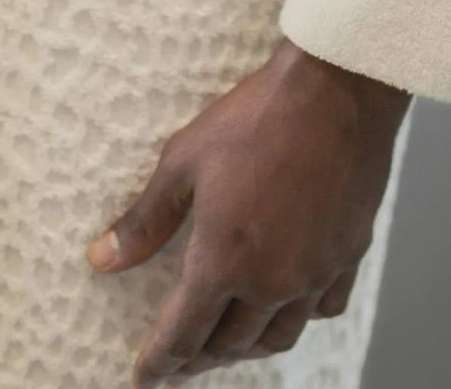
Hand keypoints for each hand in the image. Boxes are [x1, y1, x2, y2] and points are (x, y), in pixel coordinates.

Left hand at [86, 37, 409, 383]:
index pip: (183, 335)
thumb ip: (145, 220)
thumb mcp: (184, 161)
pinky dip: (297, 317)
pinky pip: (322, 309)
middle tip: (180, 359)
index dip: (160, 362)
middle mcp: (272, 281)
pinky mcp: (348, 256)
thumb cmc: (255, 118)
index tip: (145, 379)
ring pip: (277, 337)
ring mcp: (315, 273)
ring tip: (227, 342)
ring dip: (246, 347)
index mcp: (224, 261)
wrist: (335, 91)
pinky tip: (286, 306)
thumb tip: (102, 259)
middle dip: (199, 357)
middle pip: (230, 344)